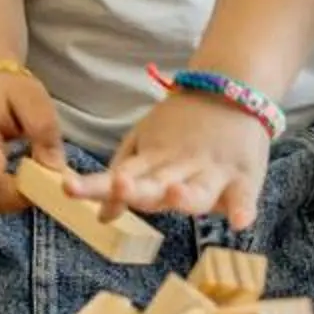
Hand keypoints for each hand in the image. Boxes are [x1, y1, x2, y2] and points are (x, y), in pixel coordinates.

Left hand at [66, 93, 267, 230]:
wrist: (234, 91)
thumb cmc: (185, 128)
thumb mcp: (148, 143)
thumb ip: (125, 179)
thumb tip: (102, 218)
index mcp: (155, 160)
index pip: (120, 176)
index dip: (96, 186)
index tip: (69, 188)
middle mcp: (181, 167)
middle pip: (155, 183)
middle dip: (136, 189)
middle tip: (119, 185)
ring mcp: (213, 171)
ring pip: (198, 190)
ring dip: (186, 196)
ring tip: (176, 194)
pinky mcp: (243, 177)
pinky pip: (244, 196)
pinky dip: (243, 208)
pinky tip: (241, 222)